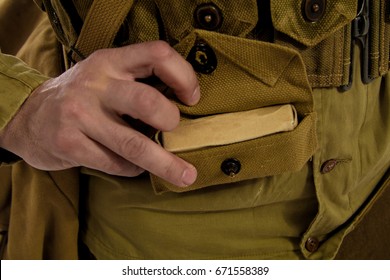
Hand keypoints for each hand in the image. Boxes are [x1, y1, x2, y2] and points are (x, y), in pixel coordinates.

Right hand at [0, 41, 199, 186]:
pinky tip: (135, 166)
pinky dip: (133, 169)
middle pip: (147, 102)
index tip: (192, 98)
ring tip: (185, 176)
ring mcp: (79, 115)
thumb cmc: (81, 97)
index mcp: (110, 62)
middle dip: (170, 121)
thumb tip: (182, 107)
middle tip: (176, 130)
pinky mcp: (69, 143)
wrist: (29, 117)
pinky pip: (115, 163)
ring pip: (134, 144)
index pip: (157, 55)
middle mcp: (95, 84)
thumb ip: (136, 81)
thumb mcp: (105, 75)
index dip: (183, 75)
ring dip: (165, 164)